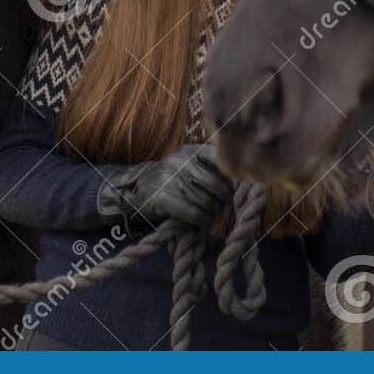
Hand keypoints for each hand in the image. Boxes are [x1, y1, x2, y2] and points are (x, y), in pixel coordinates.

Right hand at [97, 143, 233, 228]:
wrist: (134, 188)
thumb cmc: (170, 179)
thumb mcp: (187, 165)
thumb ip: (209, 168)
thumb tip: (239, 182)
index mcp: (190, 151)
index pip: (220, 161)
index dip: (231, 178)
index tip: (235, 189)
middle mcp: (180, 161)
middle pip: (215, 184)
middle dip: (224, 199)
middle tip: (224, 206)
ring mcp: (170, 178)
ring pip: (205, 200)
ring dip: (214, 212)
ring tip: (213, 215)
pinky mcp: (162, 197)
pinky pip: (193, 212)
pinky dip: (203, 220)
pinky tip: (204, 222)